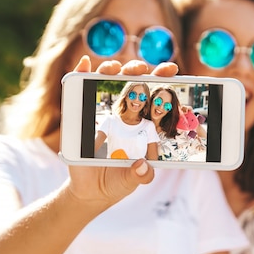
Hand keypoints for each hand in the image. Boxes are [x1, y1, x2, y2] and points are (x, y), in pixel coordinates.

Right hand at [64, 56, 178, 204]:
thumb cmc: (119, 180)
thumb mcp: (134, 180)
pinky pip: (80, 89)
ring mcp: (102, 112)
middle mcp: (124, 113)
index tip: (172, 70)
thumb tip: (143, 166)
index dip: (163, 80)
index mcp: (142, 123)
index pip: (154, 96)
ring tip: (114, 68)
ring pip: (107, 82)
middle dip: (138, 70)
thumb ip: (142, 175)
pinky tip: (85, 62)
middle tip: (142, 68)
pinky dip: (82, 71)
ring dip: (111, 69)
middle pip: (131, 83)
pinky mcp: (81, 114)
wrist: (92, 191)